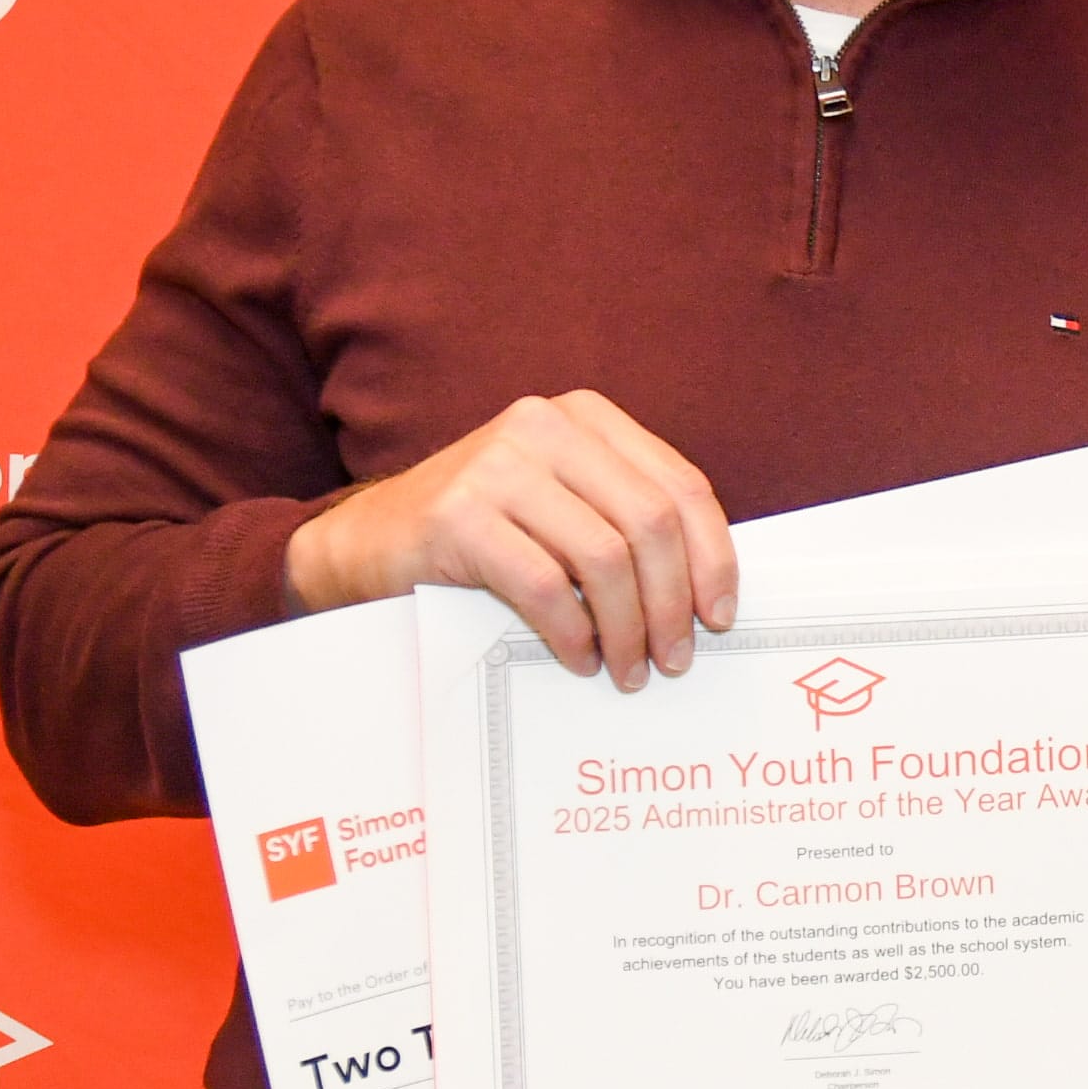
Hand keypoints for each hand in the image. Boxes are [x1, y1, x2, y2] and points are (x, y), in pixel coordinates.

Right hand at [284, 392, 736, 688]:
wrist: (368, 543)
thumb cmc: (482, 534)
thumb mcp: (561, 505)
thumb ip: (623, 519)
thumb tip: (705, 589)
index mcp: (584, 418)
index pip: (680, 485)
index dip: (712, 556)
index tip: (719, 615)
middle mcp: (543, 426)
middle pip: (650, 523)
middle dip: (673, 603)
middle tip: (675, 658)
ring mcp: (496, 465)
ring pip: (603, 557)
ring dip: (628, 628)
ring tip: (631, 670)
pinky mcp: (456, 516)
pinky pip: (543, 586)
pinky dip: (573, 634)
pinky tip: (580, 659)